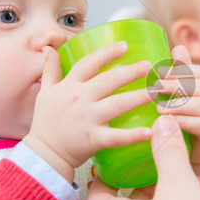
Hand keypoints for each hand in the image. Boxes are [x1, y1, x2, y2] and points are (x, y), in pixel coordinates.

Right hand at [23, 43, 153, 179]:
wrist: (43, 154)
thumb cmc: (46, 122)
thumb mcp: (46, 91)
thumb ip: (50, 69)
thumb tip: (47, 48)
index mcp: (70, 85)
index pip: (90, 63)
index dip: (107, 53)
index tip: (124, 46)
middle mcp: (80, 99)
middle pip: (109, 80)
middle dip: (131, 71)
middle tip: (149, 66)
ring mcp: (88, 118)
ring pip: (118, 104)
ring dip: (139, 96)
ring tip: (156, 91)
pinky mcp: (94, 138)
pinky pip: (117, 136)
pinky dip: (133, 135)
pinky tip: (150, 131)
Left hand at [152, 46, 199, 167]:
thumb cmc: (191, 117)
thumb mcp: (186, 95)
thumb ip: (182, 74)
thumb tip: (177, 47)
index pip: (195, 72)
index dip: (176, 71)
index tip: (157, 73)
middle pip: (197, 87)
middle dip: (174, 87)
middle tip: (154, 88)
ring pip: (199, 106)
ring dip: (177, 106)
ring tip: (158, 108)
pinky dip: (183, 122)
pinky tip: (169, 123)